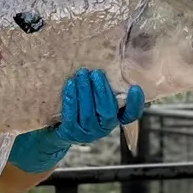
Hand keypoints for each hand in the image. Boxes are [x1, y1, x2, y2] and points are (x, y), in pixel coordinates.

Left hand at [8, 69, 145, 174]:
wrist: (57, 129)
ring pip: (89, 113)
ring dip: (85, 92)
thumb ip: (102, 88)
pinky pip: (71, 115)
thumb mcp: (95, 99)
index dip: (135, 103)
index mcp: (114, 118)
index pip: (130, 115)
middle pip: (108, 111)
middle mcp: (104, 128)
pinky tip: (70, 84)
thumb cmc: (81, 107)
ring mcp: (87, 133)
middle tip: (96, 73)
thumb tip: (106, 60)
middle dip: (102, 91)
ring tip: (81, 74)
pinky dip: (71, 99)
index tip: (135, 87)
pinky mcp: (71, 132)